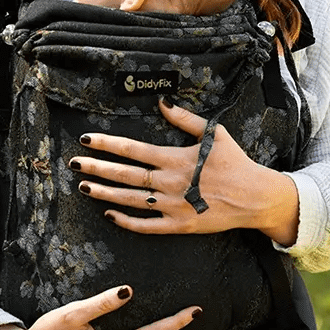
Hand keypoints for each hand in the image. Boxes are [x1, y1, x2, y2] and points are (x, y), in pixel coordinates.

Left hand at [70, 98, 299, 244]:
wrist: (256, 197)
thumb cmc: (235, 162)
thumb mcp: (214, 133)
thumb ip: (185, 119)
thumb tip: (161, 103)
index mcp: (176, 158)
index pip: (133, 150)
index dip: (108, 144)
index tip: (87, 140)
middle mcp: (170, 183)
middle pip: (125, 175)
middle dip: (97, 169)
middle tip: (73, 164)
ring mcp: (173, 206)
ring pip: (130, 200)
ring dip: (105, 193)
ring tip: (83, 187)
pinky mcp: (180, 225)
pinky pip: (147, 226)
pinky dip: (126, 221)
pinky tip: (109, 213)